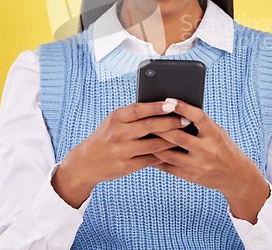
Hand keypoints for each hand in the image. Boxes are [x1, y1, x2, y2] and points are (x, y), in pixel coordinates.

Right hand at [52, 100, 188, 207]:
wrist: (85, 163)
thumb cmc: (106, 137)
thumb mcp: (114, 121)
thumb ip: (133, 115)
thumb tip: (163, 107)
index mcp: (115, 118)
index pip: (138, 110)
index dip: (156, 107)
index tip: (173, 104)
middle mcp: (118, 134)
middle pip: (149, 126)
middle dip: (170, 122)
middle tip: (186, 120)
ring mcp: (122, 151)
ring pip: (153, 145)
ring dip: (172, 140)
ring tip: (185, 135)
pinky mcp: (126, 166)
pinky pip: (150, 159)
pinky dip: (164, 155)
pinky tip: (175, 151)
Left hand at [149, 98, 269, 223]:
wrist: (237, 176)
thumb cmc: (224, 147)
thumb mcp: (218, 132)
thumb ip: (201, 124)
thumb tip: (177, 110)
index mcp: (215, 135)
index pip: (199, 118)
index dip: (183, 108)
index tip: (169, 100)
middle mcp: (208, 150)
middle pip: (179, 137)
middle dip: (160, 127)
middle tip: (146, 118)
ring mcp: (199, 166)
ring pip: (170, 154)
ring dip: (154, 143)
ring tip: (142, 135)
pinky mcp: (192, 177)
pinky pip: (169, 167)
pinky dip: (156, 159)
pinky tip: (147, 151)